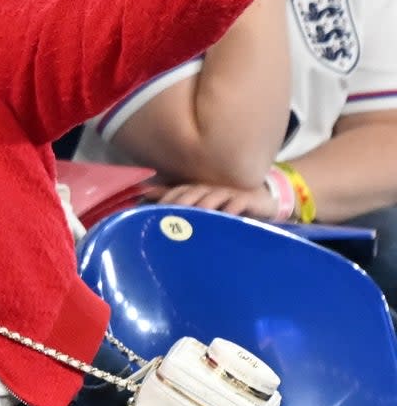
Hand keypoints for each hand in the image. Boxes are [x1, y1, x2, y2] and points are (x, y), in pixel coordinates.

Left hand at [147, 181, 277, 219]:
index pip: (178, 192)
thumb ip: (174, 199)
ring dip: (204, 204)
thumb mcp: (199, 206)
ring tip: (196, 214)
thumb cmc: (224, 206)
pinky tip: (226, 216)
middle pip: (193, 193)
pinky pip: (239, 202)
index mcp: (197, 191)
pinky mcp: (248, 199)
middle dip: (181, 202)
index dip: (166, 199)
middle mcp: (210, 189)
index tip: (154, 212)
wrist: (261, 202)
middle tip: (170, 214)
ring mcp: (229, 193)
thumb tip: (144, 194)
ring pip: (213, 196)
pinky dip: (232, 208)